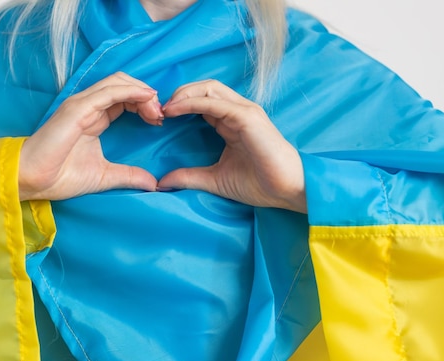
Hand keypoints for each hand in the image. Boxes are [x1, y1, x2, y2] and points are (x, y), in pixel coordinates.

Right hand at [18, 72, 162, 200]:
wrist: (33, 180)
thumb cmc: (61, 176)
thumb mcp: (105, 176)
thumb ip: (129, 176)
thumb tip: (154, 184)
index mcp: (94, 117)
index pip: (125, 98)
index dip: (145, 105)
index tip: (159, 121)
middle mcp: (88, 105)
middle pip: (124, 84)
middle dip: (147, 96)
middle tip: (161, 114)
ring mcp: (82, 104)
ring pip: (118, 82)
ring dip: (142, 92)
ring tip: (156, 109)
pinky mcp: (78, 108)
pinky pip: (109, 92)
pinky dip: (130, 91)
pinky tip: (146, 99)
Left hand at [159, 80, 306, 212]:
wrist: (286, 190)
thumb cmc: (259, 183)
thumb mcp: (215, 180)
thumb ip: (189, 176)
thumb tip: (162, 181)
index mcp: (231, 121)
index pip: (201, 101)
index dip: (179, 105)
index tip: (159, 119)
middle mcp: (237, 111)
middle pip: (202, 88)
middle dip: (177, 94)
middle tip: (157, 110)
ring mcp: (243, 111)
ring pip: (207, 88)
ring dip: (182, 94)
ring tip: (164, 108)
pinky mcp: (247, 116)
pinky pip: (214, 101)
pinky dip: (192, 102)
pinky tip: (175, 111)